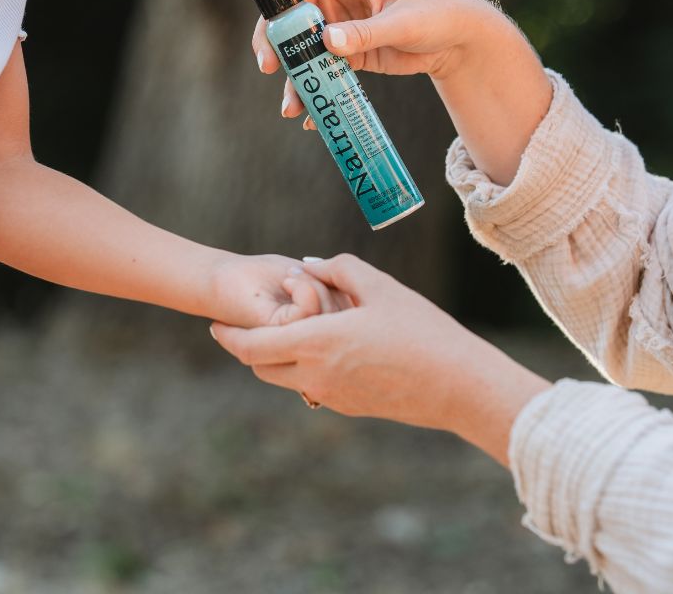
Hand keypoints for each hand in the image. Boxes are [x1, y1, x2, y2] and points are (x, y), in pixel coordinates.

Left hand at [211, 255, 549, 465]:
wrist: (458, 386)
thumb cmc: (422, 330)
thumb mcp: (379, 286)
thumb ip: (337, 267)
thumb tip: (308, 264)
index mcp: (317, 344)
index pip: (252, 346)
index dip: (228, 336)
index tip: (214, 325)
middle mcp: (316, 376)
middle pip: (260, 367)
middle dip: (245, 348)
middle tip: (239, 328)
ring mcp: (332, 397)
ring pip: (284, 379)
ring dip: (275, 357)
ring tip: (283, 330)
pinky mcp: (349, 408)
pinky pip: (311, 386)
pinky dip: (303, 366)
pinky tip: (322, 345)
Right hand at [225, 0, 510, 127]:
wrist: (458, 41)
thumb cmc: (435, 13)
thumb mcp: (402, 24)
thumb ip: (365, 33)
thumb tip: (327, 43)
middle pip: (285, 11)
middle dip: (271, 39)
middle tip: (269, 66)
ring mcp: (336, 24)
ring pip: (298, 46)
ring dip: (291, 75)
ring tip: (292, 107)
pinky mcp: (345, 51)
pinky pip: (318, 69)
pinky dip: (311, 90)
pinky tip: (310, 116)